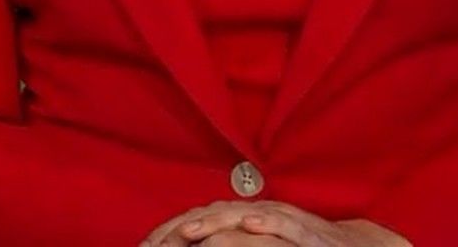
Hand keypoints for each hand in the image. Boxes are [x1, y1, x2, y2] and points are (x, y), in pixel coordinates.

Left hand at [142, 200, 409, 246]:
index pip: (202, 220)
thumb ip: (236, 245)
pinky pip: (285, 224)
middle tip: (157, 241)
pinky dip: (266, 222)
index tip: (148, 245)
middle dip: (184, 227)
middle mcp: (262, 215)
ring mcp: (284, 221)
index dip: (173, 231)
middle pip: (214, 214)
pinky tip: (249, 223)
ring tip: (188, 232)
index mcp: (248, 220)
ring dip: (215, 223)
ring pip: (244, 217)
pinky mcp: (309, 232)